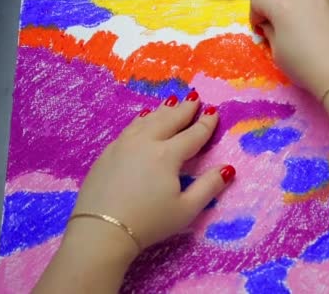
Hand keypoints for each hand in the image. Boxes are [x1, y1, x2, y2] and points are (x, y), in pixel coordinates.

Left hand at [71, 91, 235, 251]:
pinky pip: (130, 127)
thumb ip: (209, 186)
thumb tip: (228, 169)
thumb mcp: (186, 209)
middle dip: (185, 109)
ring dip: (163, 110)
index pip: (192, 134)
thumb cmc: (149, 222)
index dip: (206, 123)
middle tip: (195, 99)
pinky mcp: (108, 152)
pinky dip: (142, 119)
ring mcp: (123, 144)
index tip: (214, 112)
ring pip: (147, 120)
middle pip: (169, 120)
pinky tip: (143, 119)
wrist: (101, 230)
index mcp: (168, 154)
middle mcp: (146, 142)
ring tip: (172, 102)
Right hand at [250, 0, 328, 98]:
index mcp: (283, 5)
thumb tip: (271, 25)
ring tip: (302, 33)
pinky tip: (320, 36)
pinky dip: (314, 14)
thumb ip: (271, 34)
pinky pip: (320, 5)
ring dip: (297, 9)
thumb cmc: (305, 67)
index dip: (255, 13)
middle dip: (277, 8)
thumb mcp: (278, 54)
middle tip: (280, 30)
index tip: (260, 29)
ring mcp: (326, 0)